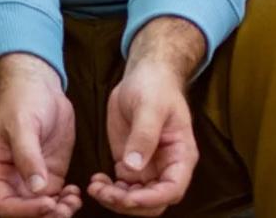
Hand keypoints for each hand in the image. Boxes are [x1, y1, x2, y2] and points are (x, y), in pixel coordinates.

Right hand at [0, 53, 82, 217]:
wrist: (40, 84)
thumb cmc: (23, 99)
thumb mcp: (23, 124)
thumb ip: (28, 156)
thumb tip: (37, 189)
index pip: (4, 204)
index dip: (25, 211)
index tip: (47, 203)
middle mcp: (10, 181)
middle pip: (24, 212)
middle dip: (44, 215)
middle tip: (65, 208)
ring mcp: (31, 180)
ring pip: (42, 209)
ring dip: (58, 212)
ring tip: (73, 201)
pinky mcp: (50, 175)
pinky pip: (56, 198)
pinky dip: (66, 202)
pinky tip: (76, 192)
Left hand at [87, 59, 198, 215]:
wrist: (144, 74)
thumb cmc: (155, 85)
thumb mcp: (150, 106)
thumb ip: (144, 135)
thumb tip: (133, 168)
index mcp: (181, 155)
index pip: (172, 189)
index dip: (151, 199)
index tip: (128, 198)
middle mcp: (166, 167)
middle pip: (152, 202)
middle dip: (128, 203)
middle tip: (103, 192)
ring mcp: (147, 167)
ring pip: (134, 198)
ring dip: (115, 199)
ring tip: (94, 187)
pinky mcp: (130, 163)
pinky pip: (121, 187)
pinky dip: (109, 190)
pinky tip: (95, 181)